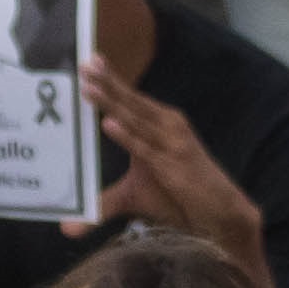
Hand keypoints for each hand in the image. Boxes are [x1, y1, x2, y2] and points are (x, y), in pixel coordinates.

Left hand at [89, 55, 267, 267]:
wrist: (221, 213)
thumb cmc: (180, 197)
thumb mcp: (135, 195)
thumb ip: (103, 203)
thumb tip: (67, 228)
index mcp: (160, 126)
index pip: (131, 100)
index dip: (112, 80)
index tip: (89, 60)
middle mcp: (168, 127)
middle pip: (132, 102)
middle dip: (107, 82)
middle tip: (84, 63)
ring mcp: (173, 145)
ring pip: (136, 120)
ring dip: (111, 102)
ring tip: (88, 87)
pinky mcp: (174, 167)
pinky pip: (145, 149)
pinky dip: (127, 136)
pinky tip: (108, 123)